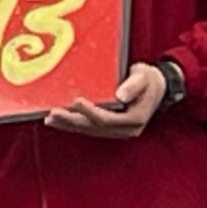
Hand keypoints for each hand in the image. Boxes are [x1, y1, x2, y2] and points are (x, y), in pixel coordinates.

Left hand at [45, 64, 167, 140]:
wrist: (156, 87)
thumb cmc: (149, 80)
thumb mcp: (145, 77)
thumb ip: (133, 85)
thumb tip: (121, 96)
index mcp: (134, 119)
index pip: (107, 119)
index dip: (90, 112)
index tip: (76, 101)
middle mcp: (125, 129)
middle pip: (94, 127)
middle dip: (72, 121)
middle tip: (53, 113)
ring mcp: (117, 130)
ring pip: (89, 130)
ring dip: (68, 125)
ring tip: (50, 118)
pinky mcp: (110, 128)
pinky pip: (89, 128)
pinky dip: (73, 125)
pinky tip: (58, 121)